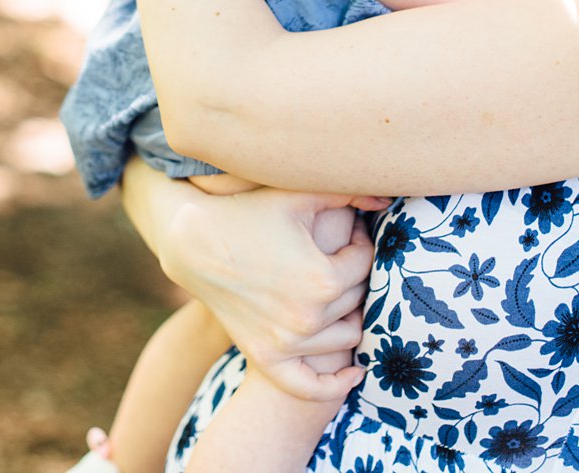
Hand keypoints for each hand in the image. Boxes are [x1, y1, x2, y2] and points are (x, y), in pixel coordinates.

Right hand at [158, 186, 385, 400]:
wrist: (193, 242)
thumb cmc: (248, 213)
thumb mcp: (299, 195)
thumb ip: (348, 191)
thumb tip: (386, 198)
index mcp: (323, 278)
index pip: (365, 263)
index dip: (361, 242)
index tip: (349, 232)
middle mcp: (309, 317)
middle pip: (359, 299)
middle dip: (355, 274)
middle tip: (340, 256)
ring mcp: (287, 342)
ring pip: (348, 336)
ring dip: (350, 314)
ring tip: (337, 290)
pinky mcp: (267, 357)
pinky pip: (310, 386)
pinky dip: (335, 385)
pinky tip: (354, 372)